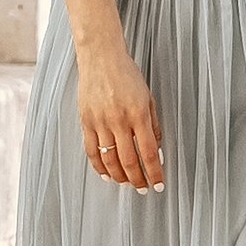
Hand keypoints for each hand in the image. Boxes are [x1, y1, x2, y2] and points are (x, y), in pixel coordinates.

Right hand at [77, 42, 164, 187]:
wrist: (101, 57)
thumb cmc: (127, 75)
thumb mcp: (148, 97)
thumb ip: (153, 124)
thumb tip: (157, 150)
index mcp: (138, 114)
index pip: (149, 152)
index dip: (155, 173)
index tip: (158, 185)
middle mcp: (119, 120)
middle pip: (130, 161)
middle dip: (138, 180)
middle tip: (143, 189)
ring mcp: (100, 122)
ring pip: (110, 160)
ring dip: (120, 177)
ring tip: (127, 183)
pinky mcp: (86, 122)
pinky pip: (92, 151)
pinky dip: (99, 167)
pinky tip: (106, 175)